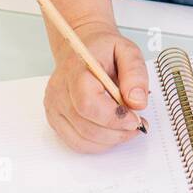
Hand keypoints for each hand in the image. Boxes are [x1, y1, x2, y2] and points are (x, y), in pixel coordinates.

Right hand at [44, 22, 149, 152]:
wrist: (81, 48)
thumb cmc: (103, 50)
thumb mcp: (127, 51)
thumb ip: (135, 73)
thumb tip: (137, 102)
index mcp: (75, 70)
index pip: (88, 103)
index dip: (114, 118)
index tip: (135, 119)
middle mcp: (59, 91)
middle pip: (86, 127)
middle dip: (117, 133)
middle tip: (137, 126)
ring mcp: (54, 107)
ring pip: (82, 140)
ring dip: (110, 141)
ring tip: (127, 129)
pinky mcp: (55, 119)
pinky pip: (76, 142)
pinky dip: (98, 144)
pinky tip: (112, 132)